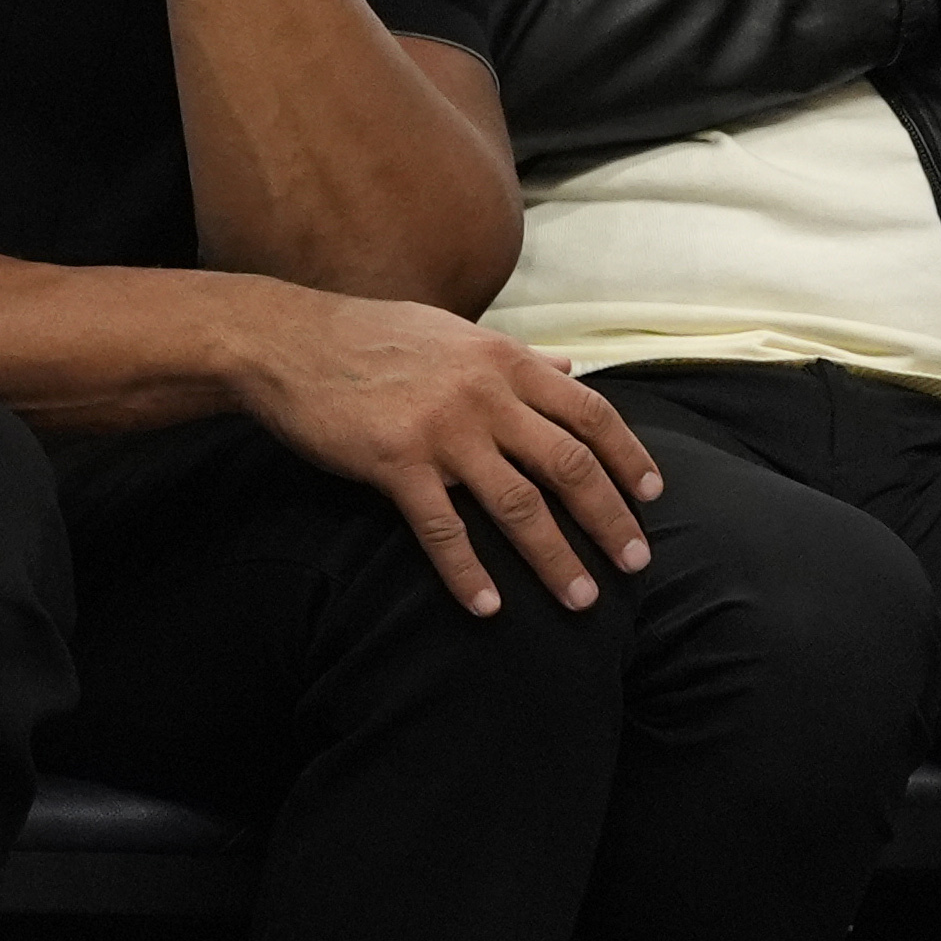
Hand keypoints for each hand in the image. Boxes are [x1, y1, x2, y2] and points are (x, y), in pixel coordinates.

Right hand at [230, 290, 666, 616]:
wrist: (287, 341)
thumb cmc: (370, 336)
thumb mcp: (455, 333)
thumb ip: (517, 357)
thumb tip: (573, 369)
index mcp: (503, 361)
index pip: (589, 412)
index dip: (628, 456)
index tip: (653, 496)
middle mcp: (484, 394)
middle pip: (568, 464)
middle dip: (609, 518)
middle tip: (635, 562)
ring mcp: (441, 429)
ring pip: (518, 504)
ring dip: (555, 557)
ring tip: (581, 599)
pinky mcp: (395, 462)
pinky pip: (443, 528)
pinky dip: (468, 572)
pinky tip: (487, 607)